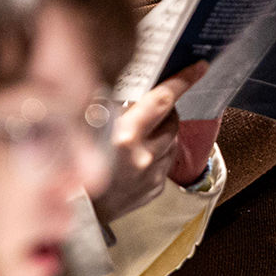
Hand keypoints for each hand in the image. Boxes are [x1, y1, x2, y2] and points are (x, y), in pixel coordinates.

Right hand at [92, 63, 216, 223]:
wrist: (77, 207)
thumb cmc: (76, 161)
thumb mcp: (90, 124)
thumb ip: (114, 104)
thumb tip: (135, 89)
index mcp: (125, 135)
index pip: (162, 100)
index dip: (183, 81)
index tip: (199, 67)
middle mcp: (143, 155)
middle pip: (172, 119)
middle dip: (167, 108)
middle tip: (151, 105)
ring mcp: (152, 174)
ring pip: (173, 140)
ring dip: (163, 130)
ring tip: (142, 132)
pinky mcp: (156, 189)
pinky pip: (167, 161)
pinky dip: (159, 151)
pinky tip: (139, 153)